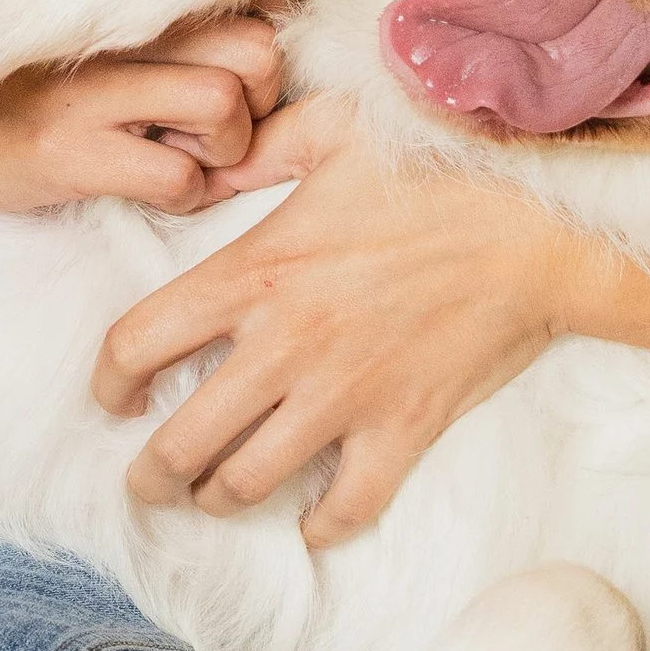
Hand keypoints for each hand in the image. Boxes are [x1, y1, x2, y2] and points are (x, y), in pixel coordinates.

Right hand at [0, 12, 285, 215]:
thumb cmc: (4, 67)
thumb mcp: (79, 22)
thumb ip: (157, 12)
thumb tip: (266, 8)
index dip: (273, 35)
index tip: (244, 69)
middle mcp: (117, 30)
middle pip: (259, 48)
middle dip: (262, 99)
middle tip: (221, 123)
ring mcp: (92, 91)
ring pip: (226, 106)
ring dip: (226, 148)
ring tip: (182, 154)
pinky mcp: (67, 151)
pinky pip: (177, 179)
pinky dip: (186, 194)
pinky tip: (150, 186)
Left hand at [92, 93, 649, 546]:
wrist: (540, 224)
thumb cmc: (439, 165)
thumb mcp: (337, 127)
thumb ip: (258, 146)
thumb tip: (204, 160)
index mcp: (257, 271)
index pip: (138, 342)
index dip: (108, 382)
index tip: (113, 397)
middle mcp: (285, 345)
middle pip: (179, 444)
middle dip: (151, 474)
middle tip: (149, 479)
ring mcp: (342, 397)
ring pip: (245, 484)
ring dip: (219, 497)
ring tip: (217, 492)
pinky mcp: (401, 431)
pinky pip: (343, 508)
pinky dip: (319, 523)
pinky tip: (310, 514)